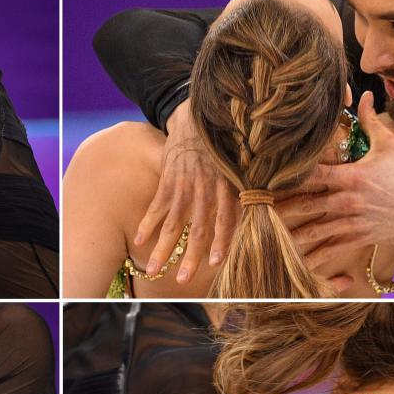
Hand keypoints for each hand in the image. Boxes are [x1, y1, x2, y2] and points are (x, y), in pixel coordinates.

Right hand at [137, 99, 237, 281]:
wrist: (198, 113)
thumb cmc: (224, 144)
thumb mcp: (239, 164)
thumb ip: (243, 191)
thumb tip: (254, 218)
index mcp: (226, 185)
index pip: (225, 219)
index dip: (221, 241)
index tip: (215, 263)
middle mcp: (205, 186)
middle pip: (197, 228)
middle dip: (189, 256)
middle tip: (182, 280)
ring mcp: (184, 183)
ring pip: (173, 222)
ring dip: (162, 249)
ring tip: (153, 271)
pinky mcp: (167, 178)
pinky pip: (156, 205)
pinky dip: (147, 224)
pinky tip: (139, 242)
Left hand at [277, 91, 393, 271]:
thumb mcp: (390, 145)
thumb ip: (370, 122)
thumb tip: (362, 95)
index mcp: (352, 176)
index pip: (314, 174)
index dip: (290, 175)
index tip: (268, 176)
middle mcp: (347, 201)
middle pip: (306, 204)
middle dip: (281, 208)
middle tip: (257, 209)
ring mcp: (351, 221)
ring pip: (313, 230)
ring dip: (290, 235)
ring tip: (267, 237)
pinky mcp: (356, 237)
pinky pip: (330, 250)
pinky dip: (312, 257)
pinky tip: (295, 261)